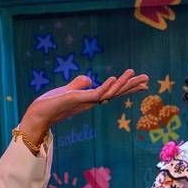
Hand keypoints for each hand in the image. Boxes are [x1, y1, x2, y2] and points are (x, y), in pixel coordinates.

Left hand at [18, 69, 149, 137]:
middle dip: (131, 86)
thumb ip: (79, 84)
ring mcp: (87, 102)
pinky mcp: (79, 100)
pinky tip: (113, 78)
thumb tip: (89, 79)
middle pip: (116, 92)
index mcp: (92, 98)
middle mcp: (92, 101)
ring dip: (122, 83)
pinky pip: (96, 94)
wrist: (39, 113)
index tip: (142, 84)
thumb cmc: (52, 103)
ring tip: (135, 74)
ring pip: (110, 92)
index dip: (127, 87)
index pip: (113, 91)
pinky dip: (106, 87)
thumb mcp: (69, 90)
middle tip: (148, 79)